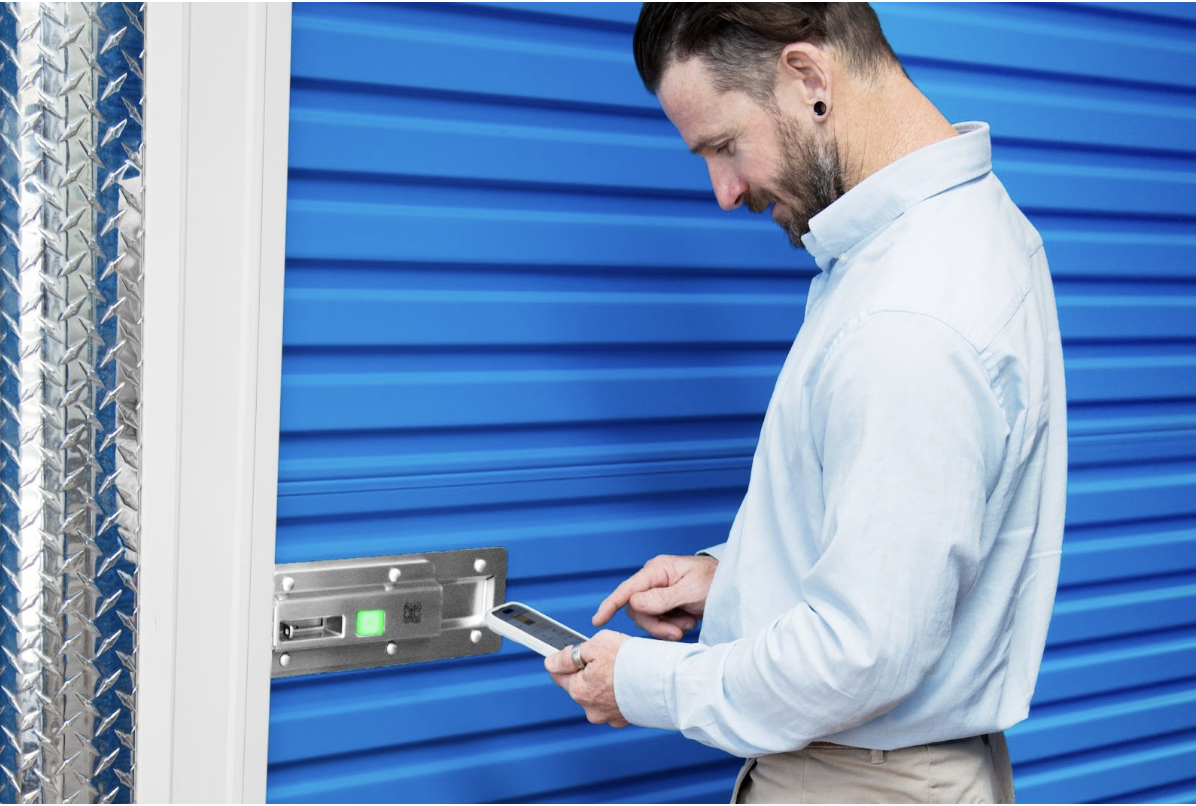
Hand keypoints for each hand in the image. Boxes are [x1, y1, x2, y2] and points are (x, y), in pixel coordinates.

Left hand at [545, 630, 630, 725]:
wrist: (665, 681)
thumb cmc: (631, 660)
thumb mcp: (595, 645)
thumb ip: (569, 655)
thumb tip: (551, 662)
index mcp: (579, 691)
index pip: (558, 674)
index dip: (563, 660)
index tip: (570, 652)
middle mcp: (592, 709)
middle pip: (580, 685)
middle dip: (588, 671)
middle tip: (605, 655)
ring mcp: (610, 717)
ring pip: (599, 695)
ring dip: (605, 683)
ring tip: (622, 667)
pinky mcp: (627, 719)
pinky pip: (617, 702)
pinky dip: (621, 692)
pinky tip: (631, 680)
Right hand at [593, 554, 717, 640]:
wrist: (731, 585)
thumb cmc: (714, 581)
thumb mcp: (690, 590)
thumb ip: (662, 598)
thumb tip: (634, 603)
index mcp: (657, 570)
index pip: (627, 589)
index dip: (610, 605)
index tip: (597, 621)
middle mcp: (654, 580)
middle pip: (637, 610)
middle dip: (657, 625)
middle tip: (679, 631)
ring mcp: (659, 592)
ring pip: (648, 619)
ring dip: (667, 627)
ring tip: (689, 623)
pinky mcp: (666, 604)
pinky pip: (659, 621)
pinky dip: (673, 626)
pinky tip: (688, 621)